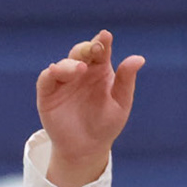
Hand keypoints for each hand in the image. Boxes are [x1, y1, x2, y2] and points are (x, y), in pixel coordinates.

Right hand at [38, 29, 143, 186]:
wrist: (86, 149)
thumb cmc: (106, 125)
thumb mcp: (121, 103)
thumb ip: (127, 81)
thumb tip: (139, 58)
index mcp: (100, 70)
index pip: (100, 50)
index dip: (102, 41)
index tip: (105, 36)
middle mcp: (81, 71)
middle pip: (81, 52)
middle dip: (86, 47)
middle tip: (94, 48)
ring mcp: (63, 81)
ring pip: (64, 64)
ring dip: (70, 63)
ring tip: (80, 69)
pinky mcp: (48, 93)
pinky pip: (46, 79)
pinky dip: (50, 73)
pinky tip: (56, 71)